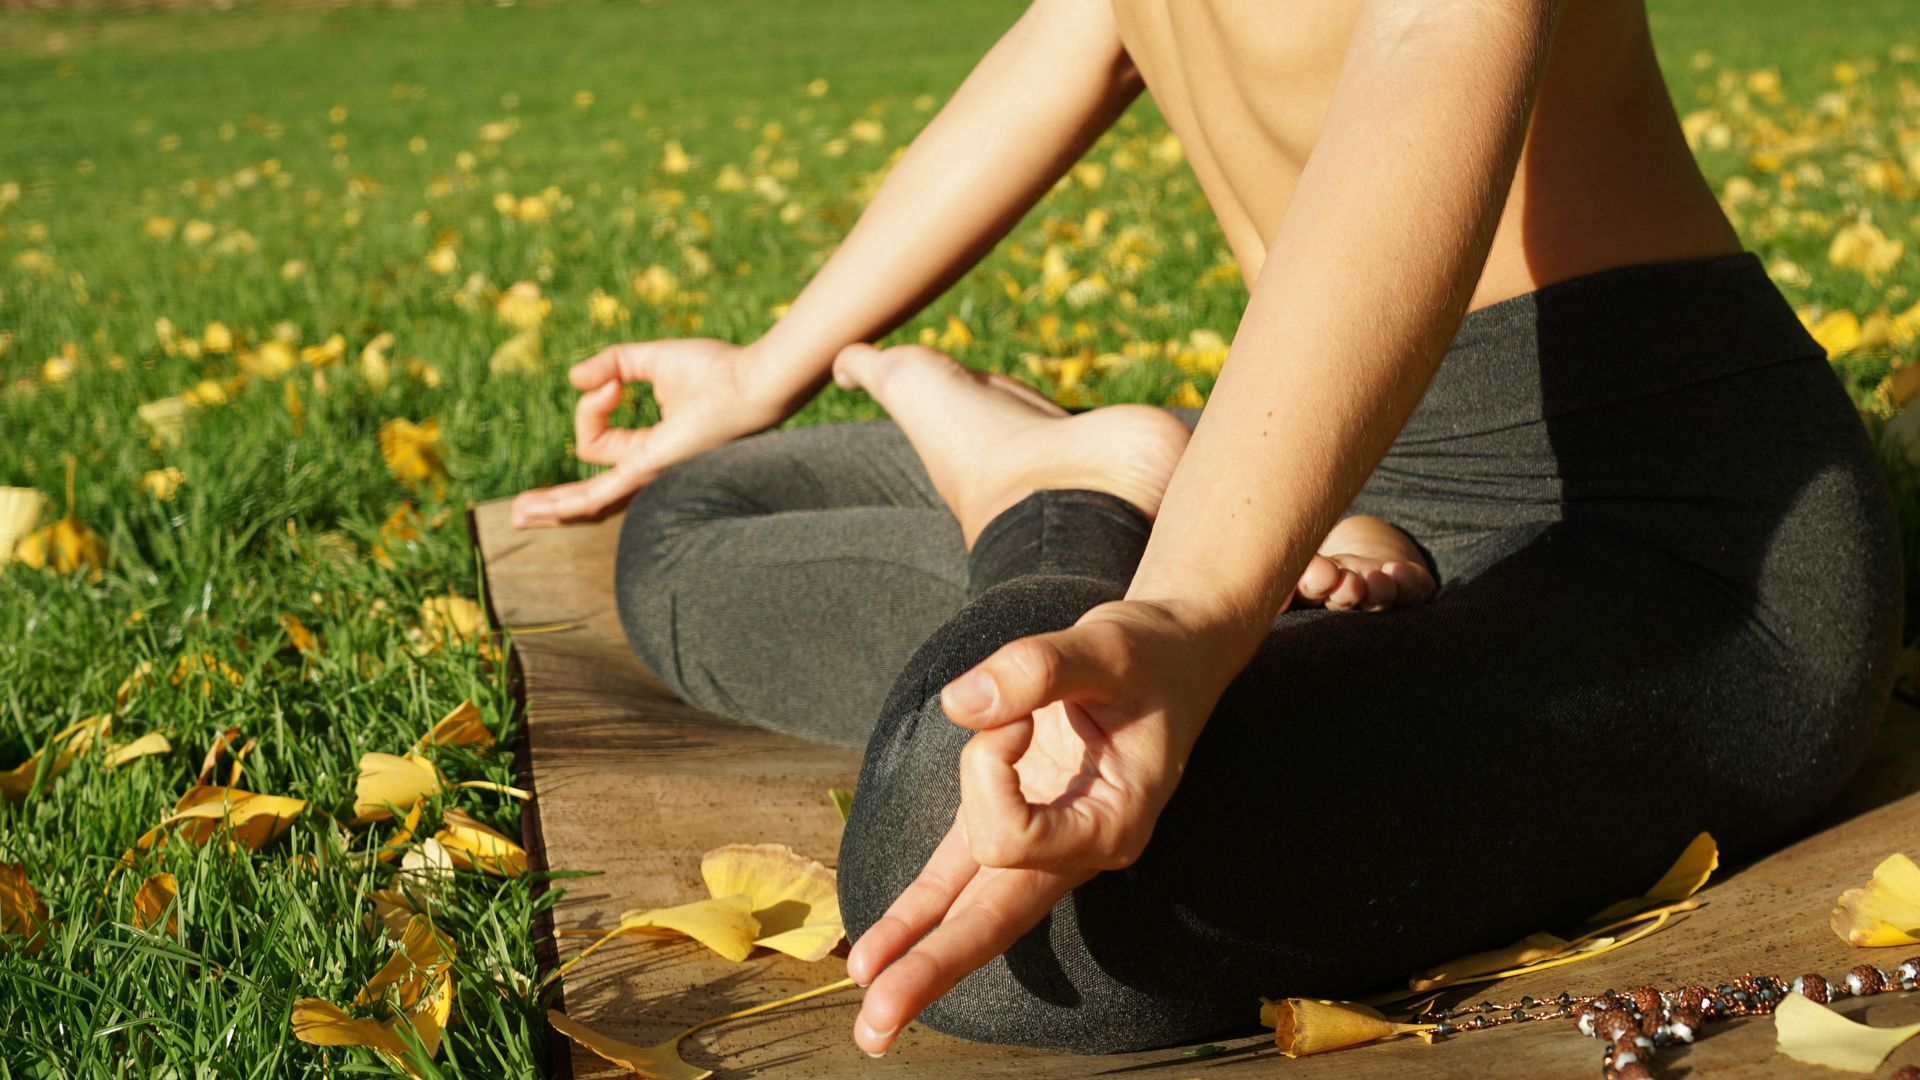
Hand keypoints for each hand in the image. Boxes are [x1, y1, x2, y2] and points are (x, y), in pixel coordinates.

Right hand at [510, 339, 786, 527]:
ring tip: (518, 517)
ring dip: (552, 508)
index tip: (612, 381)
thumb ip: (613, 364)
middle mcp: (649, 470)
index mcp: (650, 448)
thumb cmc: (717, 370)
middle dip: (555, 502)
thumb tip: (576, 378)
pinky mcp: (647, 471)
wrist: (751, 381)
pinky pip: (596, 496)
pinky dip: (564, 503)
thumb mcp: (650, 360)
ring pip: (588, 503)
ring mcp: (648, 476)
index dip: (590, 406)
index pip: (596, 443)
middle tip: (521, 510)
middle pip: (590, 491)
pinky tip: (538, 510)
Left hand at [846, 599, 1238, 1055]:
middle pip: (995, 922)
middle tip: (876, 1024)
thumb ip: (1037, 669)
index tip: (1013, 712)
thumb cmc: (1149, 655)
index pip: (1012, 833)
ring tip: (869, 1017)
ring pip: (972, 912)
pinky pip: (956, 879)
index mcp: (1114, 823)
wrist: (1173, 654)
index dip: (986, 769)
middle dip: (933, 969)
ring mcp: (1045, 842)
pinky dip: (917, 913)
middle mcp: (1079, 847)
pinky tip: (876, 955)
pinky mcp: (1013, 820)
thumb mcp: (1106, 645)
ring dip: (917, 958)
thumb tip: (961, 703)